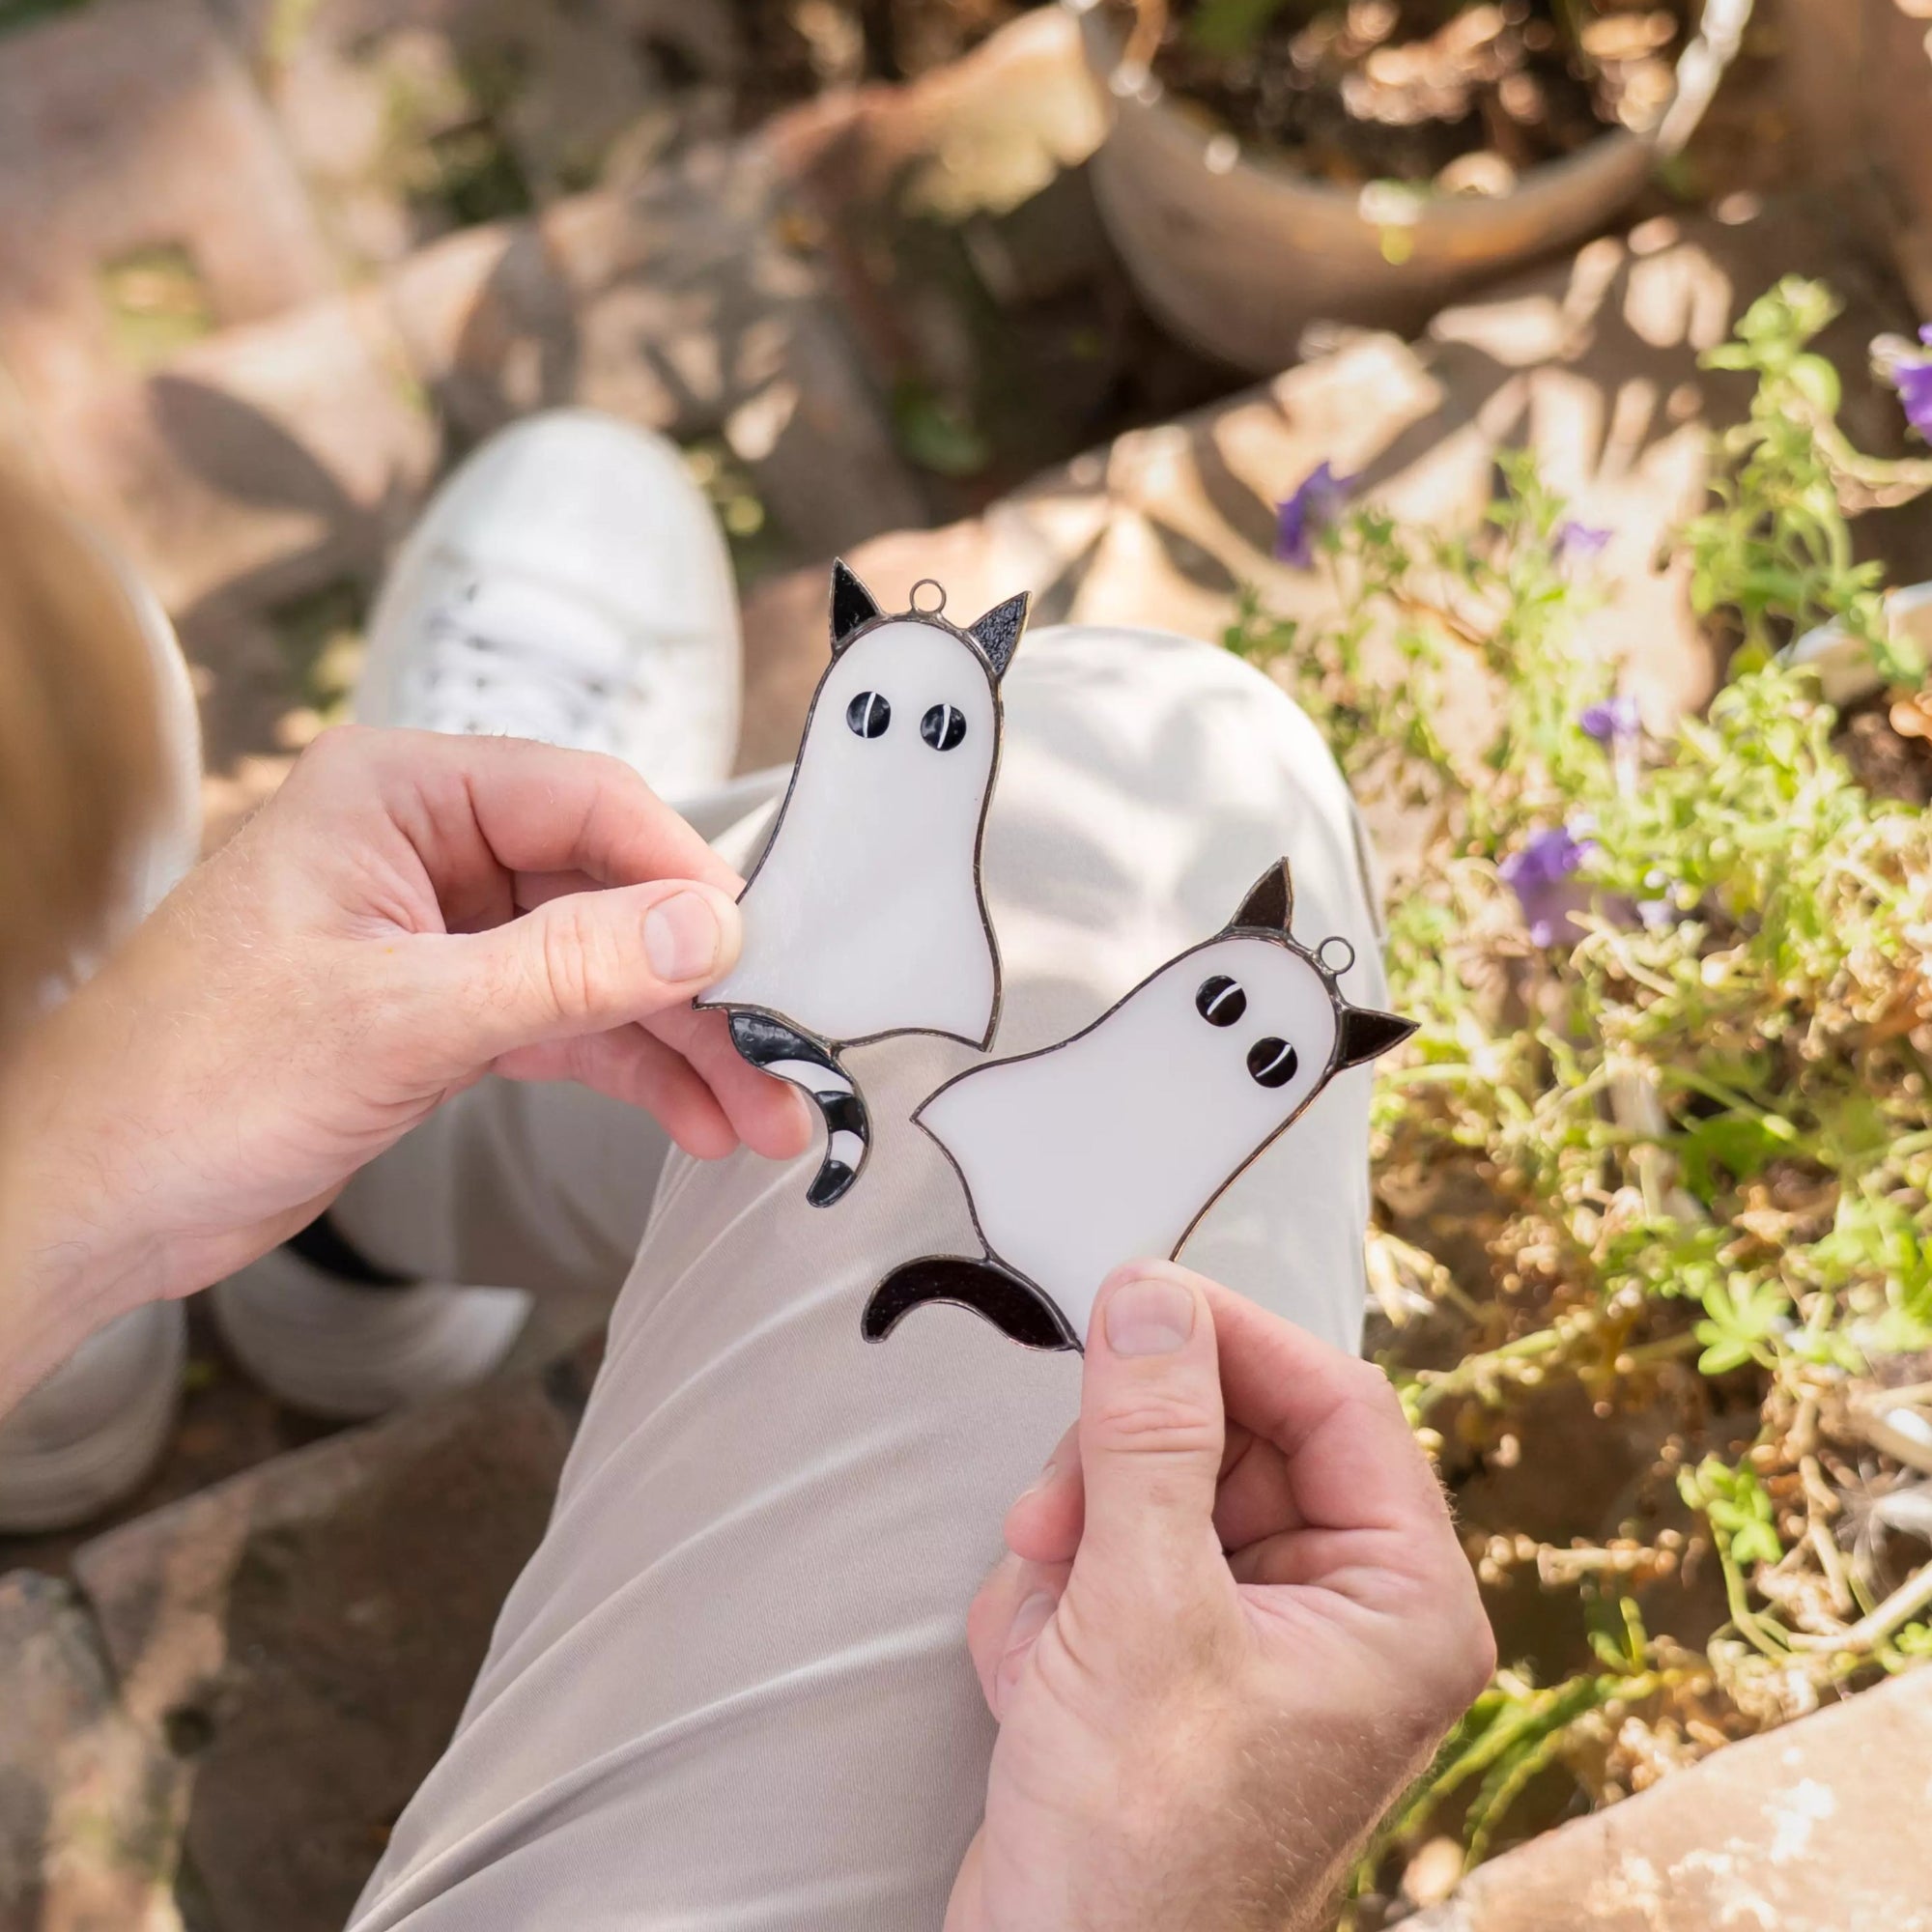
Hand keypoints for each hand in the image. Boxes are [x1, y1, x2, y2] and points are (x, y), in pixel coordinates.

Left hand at [0, 727, 807, 1399]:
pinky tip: (698, 1118)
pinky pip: (565, 1025)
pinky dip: (630, 1071)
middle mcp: (426, 848)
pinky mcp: (443, 1011)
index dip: (683, 873)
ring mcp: (438, 932)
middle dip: (699, 986)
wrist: (90, 1202)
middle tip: (785, 1056)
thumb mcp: (400, 1020)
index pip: (584, 801)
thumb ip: (568, 969)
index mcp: (396, 796)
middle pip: (608, 892)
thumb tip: (711, 927)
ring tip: (766, 1117)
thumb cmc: (192, 1083)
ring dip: (682, 1044)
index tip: (761, 948)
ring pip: (598, 969)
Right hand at [951, 1262, 1492, 1931]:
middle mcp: (1342, 1611)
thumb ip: (1148, 1438)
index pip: (1331, 1400)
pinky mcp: (1176, 1658)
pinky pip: (1111, 1559)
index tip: (1135, 1304)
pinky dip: (1056, 1604)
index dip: (1228, 1341)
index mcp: (1398, 1601)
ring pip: (1152, 1494)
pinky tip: (1041, 1682)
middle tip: (1060, 1514)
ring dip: (1074, 1550)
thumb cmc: (1144, 1858)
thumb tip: (1152, 1302)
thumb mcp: (1143, 1613)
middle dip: (1121, 1473)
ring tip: (1050, 1639)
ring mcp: (1254, 1635)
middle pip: (1228, 1439)